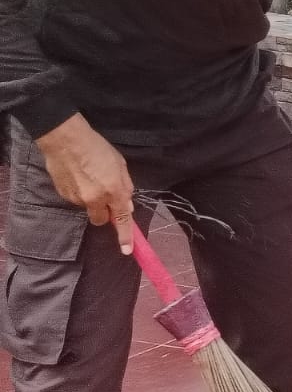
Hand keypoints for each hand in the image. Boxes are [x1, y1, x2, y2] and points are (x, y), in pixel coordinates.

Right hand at [36, 114, 136, 252]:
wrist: (66, 141)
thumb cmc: (97, 148)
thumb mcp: (120, 165)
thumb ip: (125, 187)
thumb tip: (127, 206)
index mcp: (114, 190)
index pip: (122, 219)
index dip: (125, 236)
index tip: (127, 250)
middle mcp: (95, 199)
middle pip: (102, 220)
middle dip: (106, 213)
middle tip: (106, 196)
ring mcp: (77, 199)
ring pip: (89, 209)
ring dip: (92, 201)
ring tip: (90, 178)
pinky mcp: (64, 196)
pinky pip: (77, 201)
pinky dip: (80, 194)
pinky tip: (78, 177)